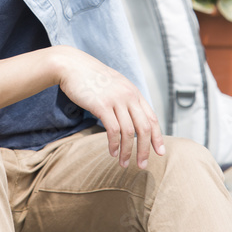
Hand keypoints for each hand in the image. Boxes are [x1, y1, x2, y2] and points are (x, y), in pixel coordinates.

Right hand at [51, 46, 165, 168]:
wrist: (72, 65)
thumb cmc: (91, 78)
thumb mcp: (115, 85)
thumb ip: (125, 99)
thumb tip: (131, 118)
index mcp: (133, 92)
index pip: (152, 118)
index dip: (157, 137)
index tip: (160, 152)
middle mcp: (128, 95)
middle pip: (144, 128)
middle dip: (145, 150)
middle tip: (142, 165)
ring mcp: (116, 100)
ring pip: (129, 132)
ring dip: (127, 151)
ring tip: (124, 164)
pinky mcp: (101, 105)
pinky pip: (113, 130)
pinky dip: (114, 144)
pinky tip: (112, 152)